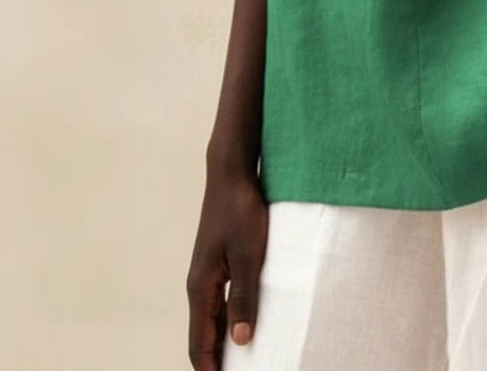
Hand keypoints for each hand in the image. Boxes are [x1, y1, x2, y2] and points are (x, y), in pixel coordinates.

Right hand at [186, 166, 267, 369]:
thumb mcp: (249, 255)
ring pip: (212, 319)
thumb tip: (239, 340)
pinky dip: (229, 319)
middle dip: (216, 361)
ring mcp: (208, 273)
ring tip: (245, 360)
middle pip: (204, 335)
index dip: (210, 369)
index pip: (200, 343)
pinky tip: (246, 323)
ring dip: (224, 341)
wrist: (232, 174)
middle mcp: (200, 284)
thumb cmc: (241, 211)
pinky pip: (221, 301)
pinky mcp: (219, 261)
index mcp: (201, 287)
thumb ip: (244, 296)